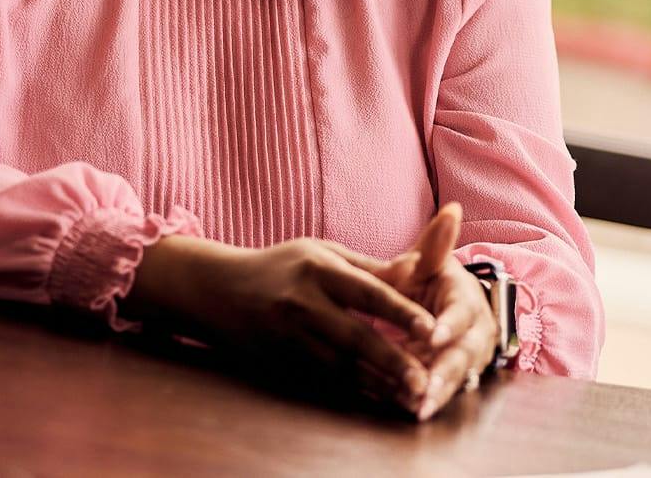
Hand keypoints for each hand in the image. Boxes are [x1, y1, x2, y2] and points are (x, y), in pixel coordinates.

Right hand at [128, 235, 437, 412]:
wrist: (219, 289)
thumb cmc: (282, 265)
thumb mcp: (322, 252)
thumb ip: (370, 266)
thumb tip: (418, 268)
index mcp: (318, 267)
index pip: (367, 291)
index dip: (400, 310)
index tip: (432, 328)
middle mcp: (302, 302)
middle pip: (354, 336)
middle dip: (391, 361)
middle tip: (423, 381)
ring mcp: (287, 335)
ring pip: (338, 366)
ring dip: (375, 383)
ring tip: (408, 397)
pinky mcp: (278, 360)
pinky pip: (320, 379)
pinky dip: (350, 390)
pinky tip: (375, 398)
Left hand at [381, 202, 500, 420]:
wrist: (437, 303)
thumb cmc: (427, 279)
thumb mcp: (428, 260)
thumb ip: (436, 242)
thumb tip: (451, 209)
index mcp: (466, 300)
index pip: (461, 313)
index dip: (448, 325)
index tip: (432, 335)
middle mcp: (474, 332)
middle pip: (462, 355)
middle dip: (444, 373)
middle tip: (423, 390)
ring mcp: (468, 358)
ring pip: (456, 380)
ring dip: (438, 395)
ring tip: (417, 408)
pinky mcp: (455, 379)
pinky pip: (444, 393)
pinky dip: (428, 402)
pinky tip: (410, 412)